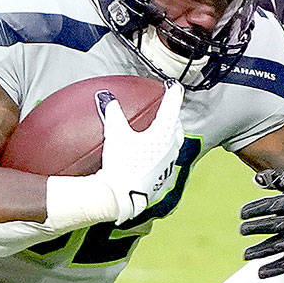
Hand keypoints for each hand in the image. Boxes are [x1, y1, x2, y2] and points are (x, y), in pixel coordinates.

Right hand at [94, 83, 183, 223]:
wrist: (123, 196)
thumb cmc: (121, 164)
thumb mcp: (115, 135)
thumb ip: (113, 113)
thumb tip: (107, 97)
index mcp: (163, 134)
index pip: (171, 108)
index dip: (173, 95)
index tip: (174, 86)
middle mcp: (171, 147)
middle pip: (176, 126)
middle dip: (173, 116)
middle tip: (168, 109)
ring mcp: (169, 164)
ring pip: (176, 143)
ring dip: (171, 134)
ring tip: (164, 131)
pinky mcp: (164, 177)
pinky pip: (169, 159)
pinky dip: (165, 152)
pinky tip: (155, 155)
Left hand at [240, 169, 283, 278]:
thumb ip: (278, 179)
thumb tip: (256, 178)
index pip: (266, 206)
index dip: (252, 210)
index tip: (242, 214)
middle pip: (268, 226)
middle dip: (252, 228)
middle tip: (242, 230)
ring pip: (273, 247)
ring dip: (258, 251)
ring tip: (246, 254)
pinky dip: (273, 269)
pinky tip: (260, 272)